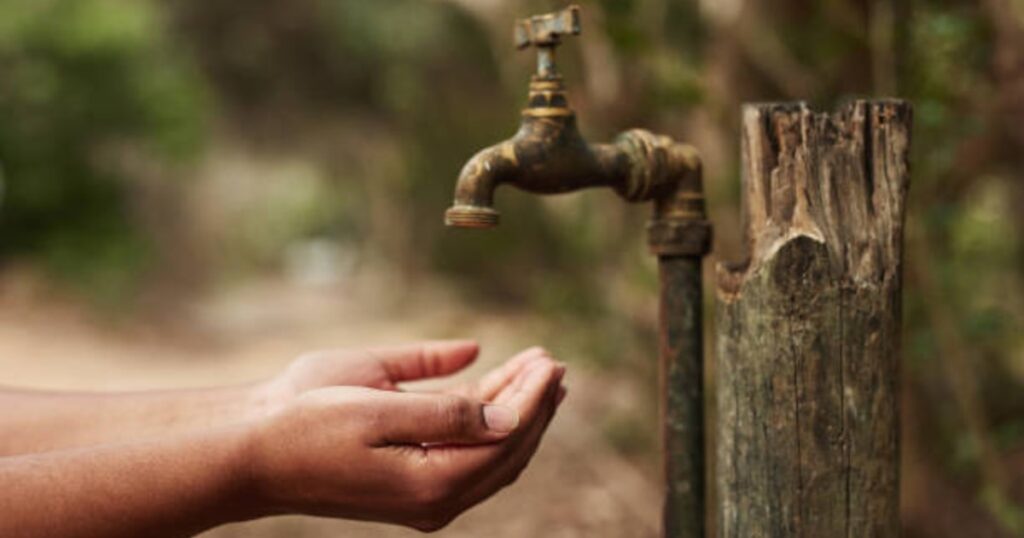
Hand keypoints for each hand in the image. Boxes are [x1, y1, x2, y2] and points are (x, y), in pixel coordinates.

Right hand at [247, 353, 564, 530]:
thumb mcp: (376, 407)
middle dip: (534, 405)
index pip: (505, 439)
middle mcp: (436, 498)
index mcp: (431, 484)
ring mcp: (425, 493)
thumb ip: (445, 411)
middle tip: (553, 363)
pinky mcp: (411, 479)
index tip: (550, 362)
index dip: (532, 400)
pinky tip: (496, 385)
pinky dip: (485, 417)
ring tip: (537, 370)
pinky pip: (463, 449)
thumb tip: (505, 414)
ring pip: (490, 452)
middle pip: (507, 450)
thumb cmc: (307, 424)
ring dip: (515, 410)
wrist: (253, 450)